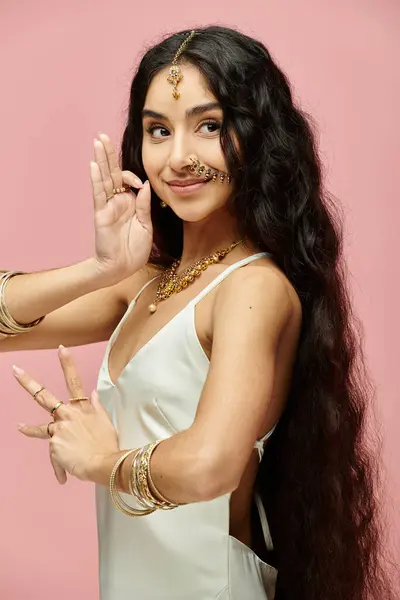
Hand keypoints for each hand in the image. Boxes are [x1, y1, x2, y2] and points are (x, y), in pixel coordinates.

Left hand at [13, 346, 119, 483]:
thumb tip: (92, 393)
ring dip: (28, 429)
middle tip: (15, 370)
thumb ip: (96, 407)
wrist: (103, 463)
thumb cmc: (107, 444)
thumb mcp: (105, 422)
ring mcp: (58, 429)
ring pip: (39, 429)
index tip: (61, 349)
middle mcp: (66, 415)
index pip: (74, 380)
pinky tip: (63, 476)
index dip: (67, 363)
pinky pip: (55, 458)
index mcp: (81, 408)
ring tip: (19, 426)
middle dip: (28, 382)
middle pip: (44, 395)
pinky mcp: (53, 445)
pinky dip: (60, 467)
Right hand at [91, 133, 152, 282]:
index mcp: (131, 203)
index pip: (129, 180)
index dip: (135, 177)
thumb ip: (145, 205)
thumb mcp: (147, 225)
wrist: (121, 268)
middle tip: (102, 135)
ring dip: (101, 160)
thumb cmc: (134, 250)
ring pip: (104, 178)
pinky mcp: (101, 214)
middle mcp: (118, 201)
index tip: (141, 185)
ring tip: (97, 142)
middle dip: (109, 154)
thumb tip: (146, 185)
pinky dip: (96, 180)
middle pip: (113, 173)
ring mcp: (108, 206)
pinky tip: (93, 165)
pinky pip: (98, 194)